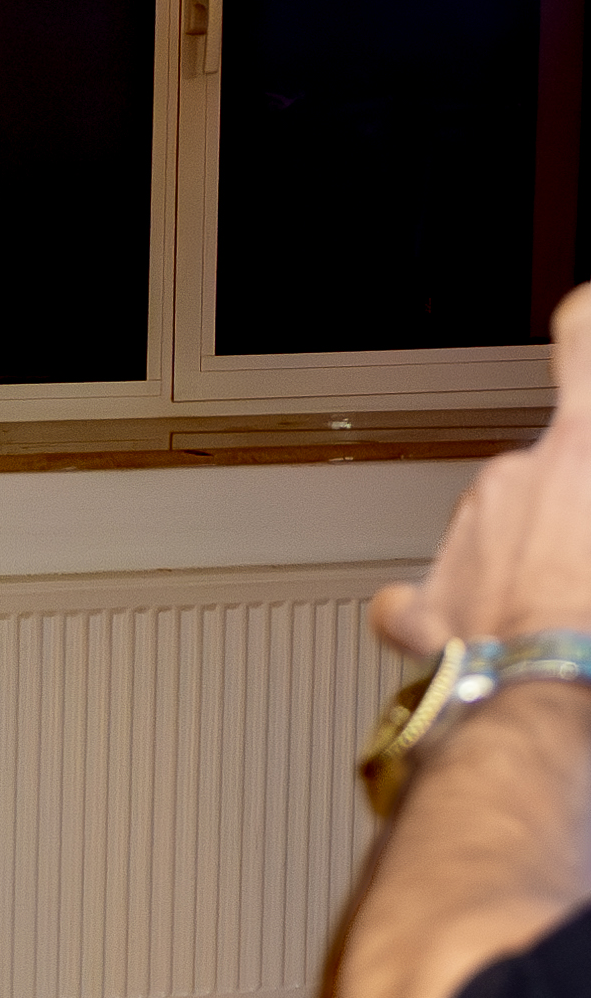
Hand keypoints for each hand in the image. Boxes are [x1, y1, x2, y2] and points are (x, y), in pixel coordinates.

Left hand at [374, 285, 590, 658]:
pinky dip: (441, 618)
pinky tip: (467, 639)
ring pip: (491, 535)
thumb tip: (581, 501)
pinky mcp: (429, 605)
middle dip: (566, 514)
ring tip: (561, 618)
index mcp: (581, 450)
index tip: (584, 308)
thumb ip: (586, 469)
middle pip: (541, 475)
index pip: (583, 345)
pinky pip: (422, 604)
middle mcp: (513, 477)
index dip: (586, 320)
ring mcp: (465, 540)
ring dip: (518, 566)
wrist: (558, 689)